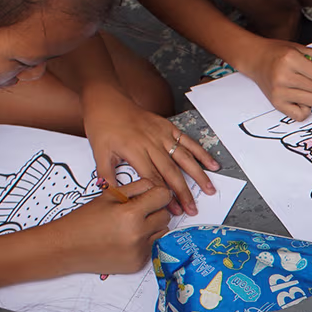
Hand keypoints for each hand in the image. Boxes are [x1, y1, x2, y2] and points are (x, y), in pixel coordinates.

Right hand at [50, 177, 175, 275]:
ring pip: (162, 232)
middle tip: (136, 211)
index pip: (163, 196)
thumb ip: (137, 188)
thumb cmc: (85, 220)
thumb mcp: (109, 196)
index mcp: (130, 214)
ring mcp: (139, 252)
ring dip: (152, 227)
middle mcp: (138, 235)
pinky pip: (152, 247)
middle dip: (155, 210)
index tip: (152, 195)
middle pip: (165, 216)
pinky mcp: (138, 264)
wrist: (66, 248)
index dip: (158, 193)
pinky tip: (125, 239)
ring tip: (130, 226)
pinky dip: (144, 242)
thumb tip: (158, 187)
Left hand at [82, 90, 218, 216]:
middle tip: (193, 209)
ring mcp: (162, 134)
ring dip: (198, 175)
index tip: (173, 211)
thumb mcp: (98, 152)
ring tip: (210, 190)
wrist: (108, 100)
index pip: (153, 179)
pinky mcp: (168, 127)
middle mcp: (151, 143)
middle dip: (184, 192)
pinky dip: (201, 153)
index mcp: (134, 151)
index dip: (164, 196)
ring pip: (184, 158)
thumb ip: (107, 175)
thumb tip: (114, 196)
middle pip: (171, 172)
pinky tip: (212, 164)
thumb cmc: (102, 126)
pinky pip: (188, 142)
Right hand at [242, 39, 311, 121]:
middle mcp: (283, 76)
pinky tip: (300, 97)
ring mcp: (279, 92)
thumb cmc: (278, 53)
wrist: (255, 58)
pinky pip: (302, 114)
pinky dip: (306, 108)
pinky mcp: (276, 104)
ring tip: (306, 86)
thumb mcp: (304, 50)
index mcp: (290, 59)